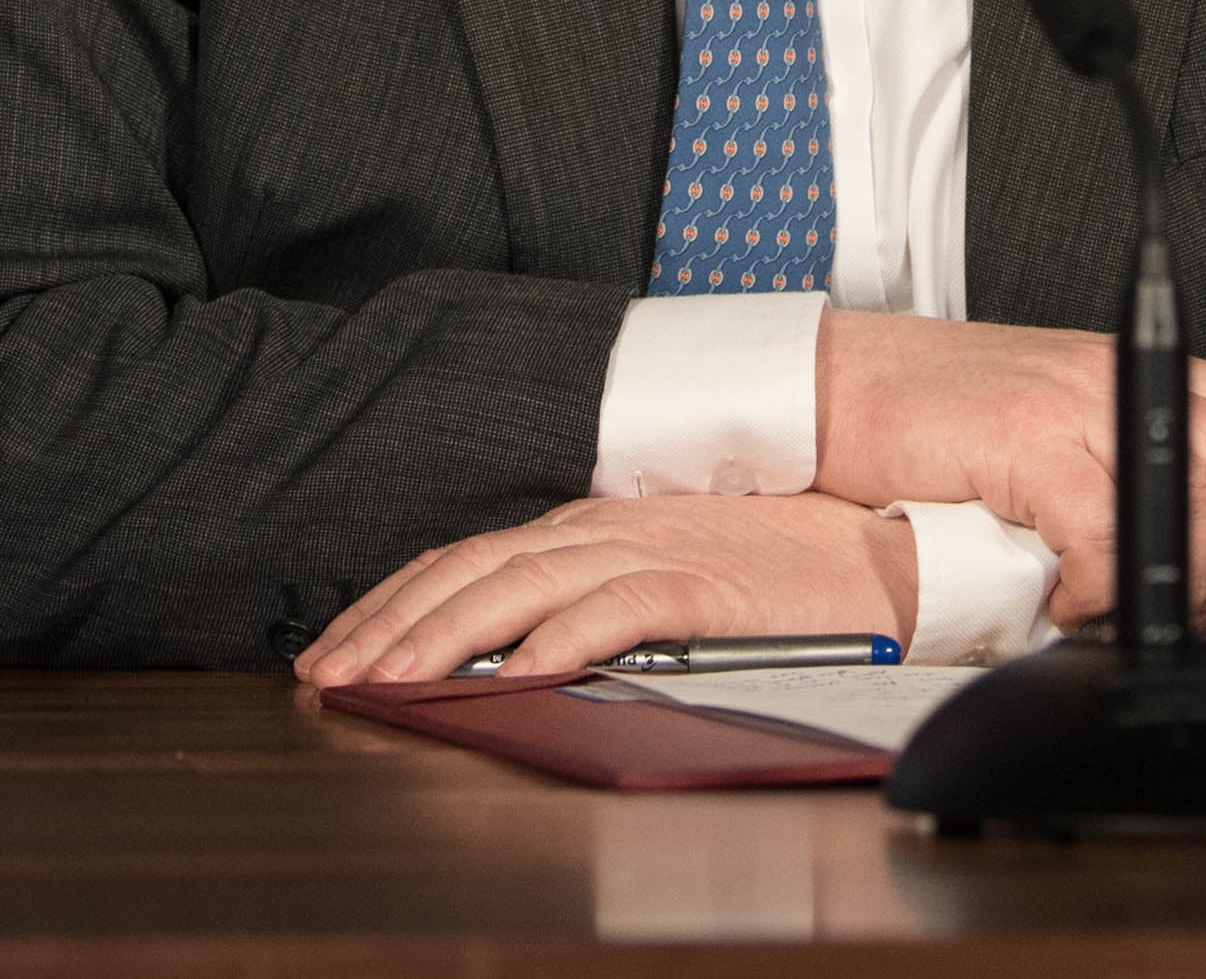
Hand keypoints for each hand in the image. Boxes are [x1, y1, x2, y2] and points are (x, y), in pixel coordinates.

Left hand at [294, 493, 915, 686]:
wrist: (877, 546)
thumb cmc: (772, 568)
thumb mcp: (659, 578)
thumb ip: (586, 601)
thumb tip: (502, 653)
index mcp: (586, 526)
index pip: (462, 560)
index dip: (389, 604)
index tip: (335, 653)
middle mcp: (603, 527)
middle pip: (468, 571)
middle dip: (386, 625)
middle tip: (327, 677)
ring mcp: (650, 549)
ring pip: (521, 588)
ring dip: (445, 636)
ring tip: (390, 679)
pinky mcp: (703, 582)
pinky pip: (617, 611)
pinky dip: (561, 639)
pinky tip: (518, 672)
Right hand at [812, 312, 1205, 626]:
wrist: (832, 388)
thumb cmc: (926, 420)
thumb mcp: (1042, 428)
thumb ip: (1109, 469)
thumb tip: (1166, 561)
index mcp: (1129, 368)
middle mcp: (1114, 373)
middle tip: (1192, 606)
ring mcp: (1073, 401)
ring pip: (1188, 497)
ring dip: (1172, 579)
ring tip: (1120, 607)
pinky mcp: (1026, 438)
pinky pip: (1103, 528)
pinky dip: (1096, 584)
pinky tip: (1064, 599)